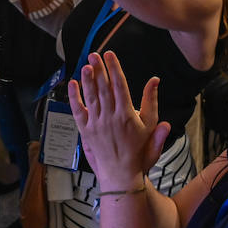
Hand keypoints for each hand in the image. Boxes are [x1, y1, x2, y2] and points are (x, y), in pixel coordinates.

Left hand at [67, 51, 169, 189]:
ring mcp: (96, 125)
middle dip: (99, 69)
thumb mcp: (151, 127)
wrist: (121, 174)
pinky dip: (74, 98)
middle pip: (103, 88)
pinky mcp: (86, 132)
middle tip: (94, 53)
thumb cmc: (139, 151)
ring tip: (86, 64)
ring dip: (87, 80)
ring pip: (90, 97)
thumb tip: (155, 80)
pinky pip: (78, 112)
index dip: (114, 68)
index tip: (110, 54)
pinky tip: (73, 84)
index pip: (119, 86)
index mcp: (126, 115)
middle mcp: (109, 118)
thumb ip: (152, 102)